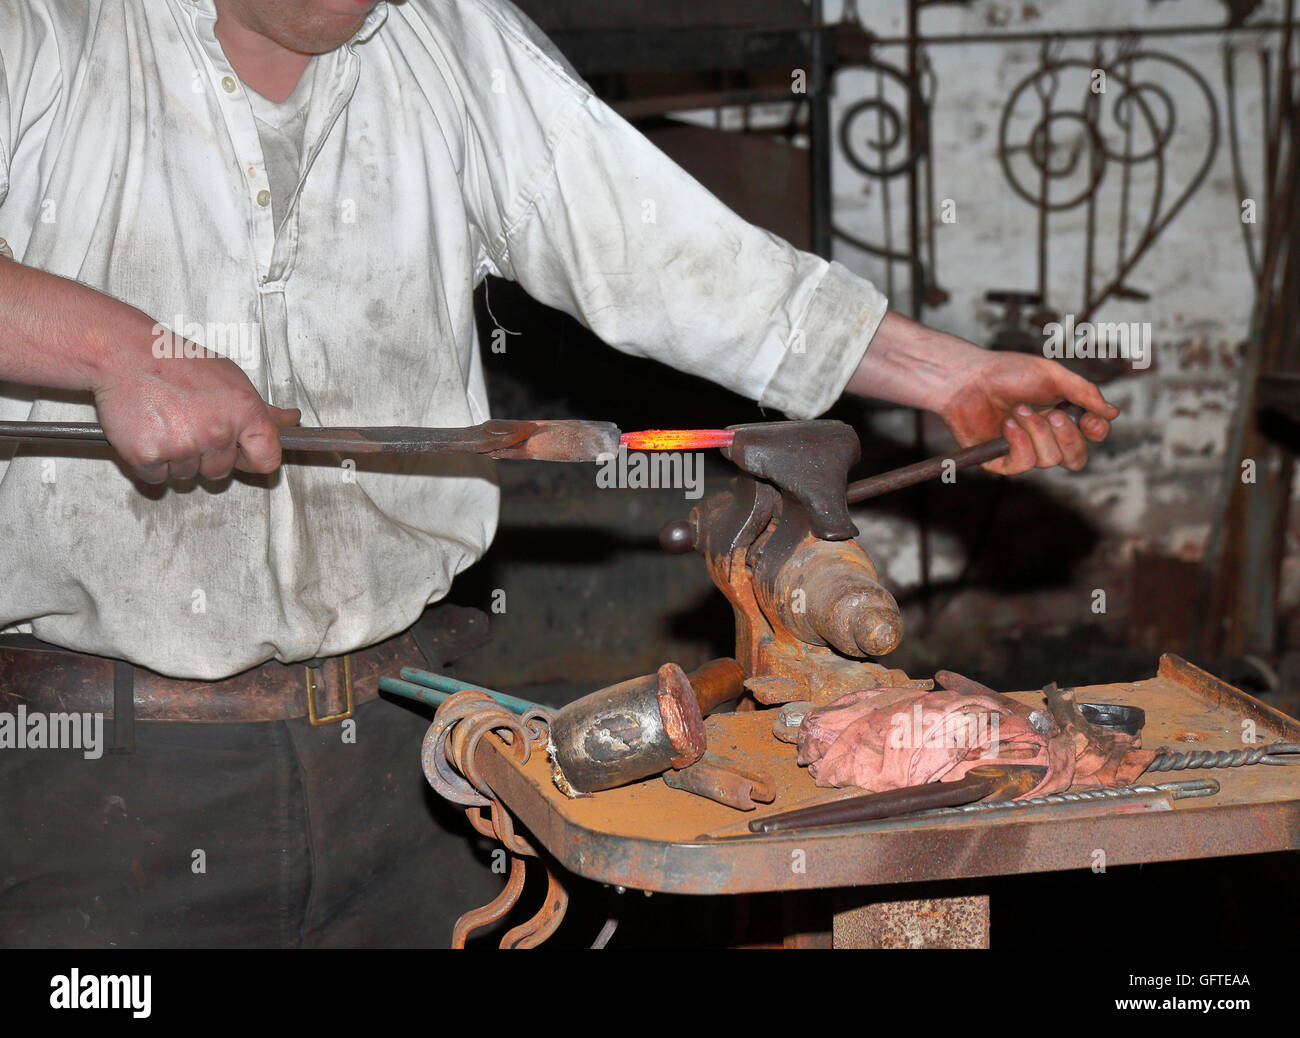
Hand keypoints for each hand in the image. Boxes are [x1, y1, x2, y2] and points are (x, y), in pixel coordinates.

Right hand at [94, 345, 299, 484]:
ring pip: (187, 475)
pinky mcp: (148, 456)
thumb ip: (263, 409)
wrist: (125, 354)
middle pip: (221, 471)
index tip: (243, 454)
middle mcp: (217, 432)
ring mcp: (182, 446)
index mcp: (244, 412)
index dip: (254, 460)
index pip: (268, 459)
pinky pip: (157, 478)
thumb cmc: (177, 362)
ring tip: (166, 422)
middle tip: (189, 424)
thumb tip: (292, 420)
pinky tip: (148, 433)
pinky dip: (150, 463)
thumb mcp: (231, 379)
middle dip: (207, 456)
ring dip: (177, 458)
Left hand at [938, 350, 1118, 475]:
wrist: (967, 378)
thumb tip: (1113, 413)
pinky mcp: (1000, 461)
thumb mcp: (1052, 375)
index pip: (1090, 437)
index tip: (1090, 419)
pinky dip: (1019, 443)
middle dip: (1069, 436)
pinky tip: (1007, 425)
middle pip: (1076, 457)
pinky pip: (1023, 464)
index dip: (1096, 432)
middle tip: (1054, 414)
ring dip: (1037, 432)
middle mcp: (1044, 437)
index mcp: (1061, 416)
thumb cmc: (1007, 372)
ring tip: (1018, 410)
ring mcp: (1022, 451)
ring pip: (1050, 459)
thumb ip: (1084, 393)